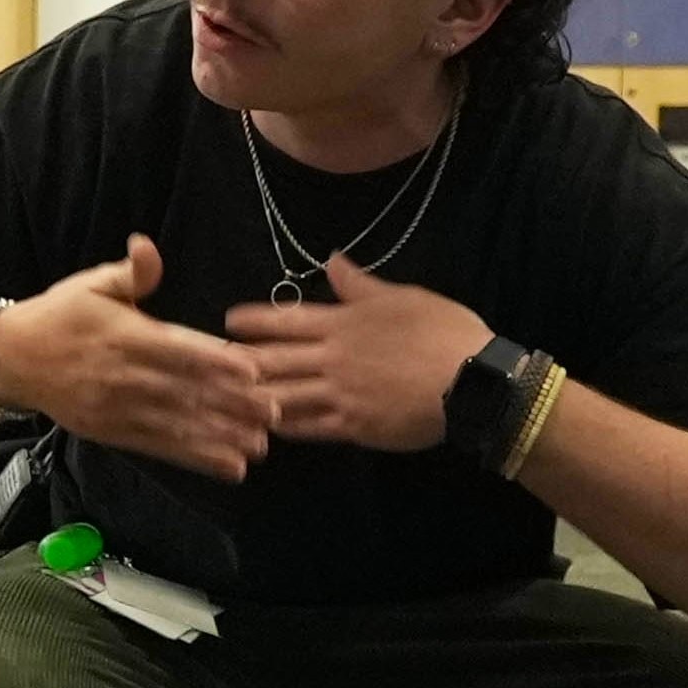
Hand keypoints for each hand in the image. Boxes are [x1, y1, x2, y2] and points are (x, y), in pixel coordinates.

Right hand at [0, 233, 276, 480]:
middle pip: (185, 392)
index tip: (253, 372)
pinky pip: (161, 448)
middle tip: (274, 414)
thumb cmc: (59, 316)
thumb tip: (147, 246)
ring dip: (220, 438)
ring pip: (177, 426)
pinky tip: (229, 466)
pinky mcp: (115, 433)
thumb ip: (129, 272)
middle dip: (231, 405)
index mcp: (124, 335)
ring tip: (259, 447)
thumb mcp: (90, 285)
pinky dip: (196, 458)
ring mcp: (119, 409)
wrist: (11, 361)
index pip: (177, 350)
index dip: (215, 362)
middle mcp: (124, 376)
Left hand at [224, 253, 492, 450]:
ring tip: (225, 399)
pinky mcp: (353, 427)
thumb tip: (332, 259)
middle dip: (240, 362)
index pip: (288, 319)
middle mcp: (333, 358)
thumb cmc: (444, 333)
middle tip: (211, 365)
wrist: (476, 383)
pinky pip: (309, 428)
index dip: (255, 320)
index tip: (228, 320)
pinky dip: (283, 427)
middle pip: (274, 359)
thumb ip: (360, 285)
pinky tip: (264, 429)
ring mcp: (340, 395)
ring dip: (252, 397)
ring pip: (283, 395)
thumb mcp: (404, 297)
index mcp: (344, 323)